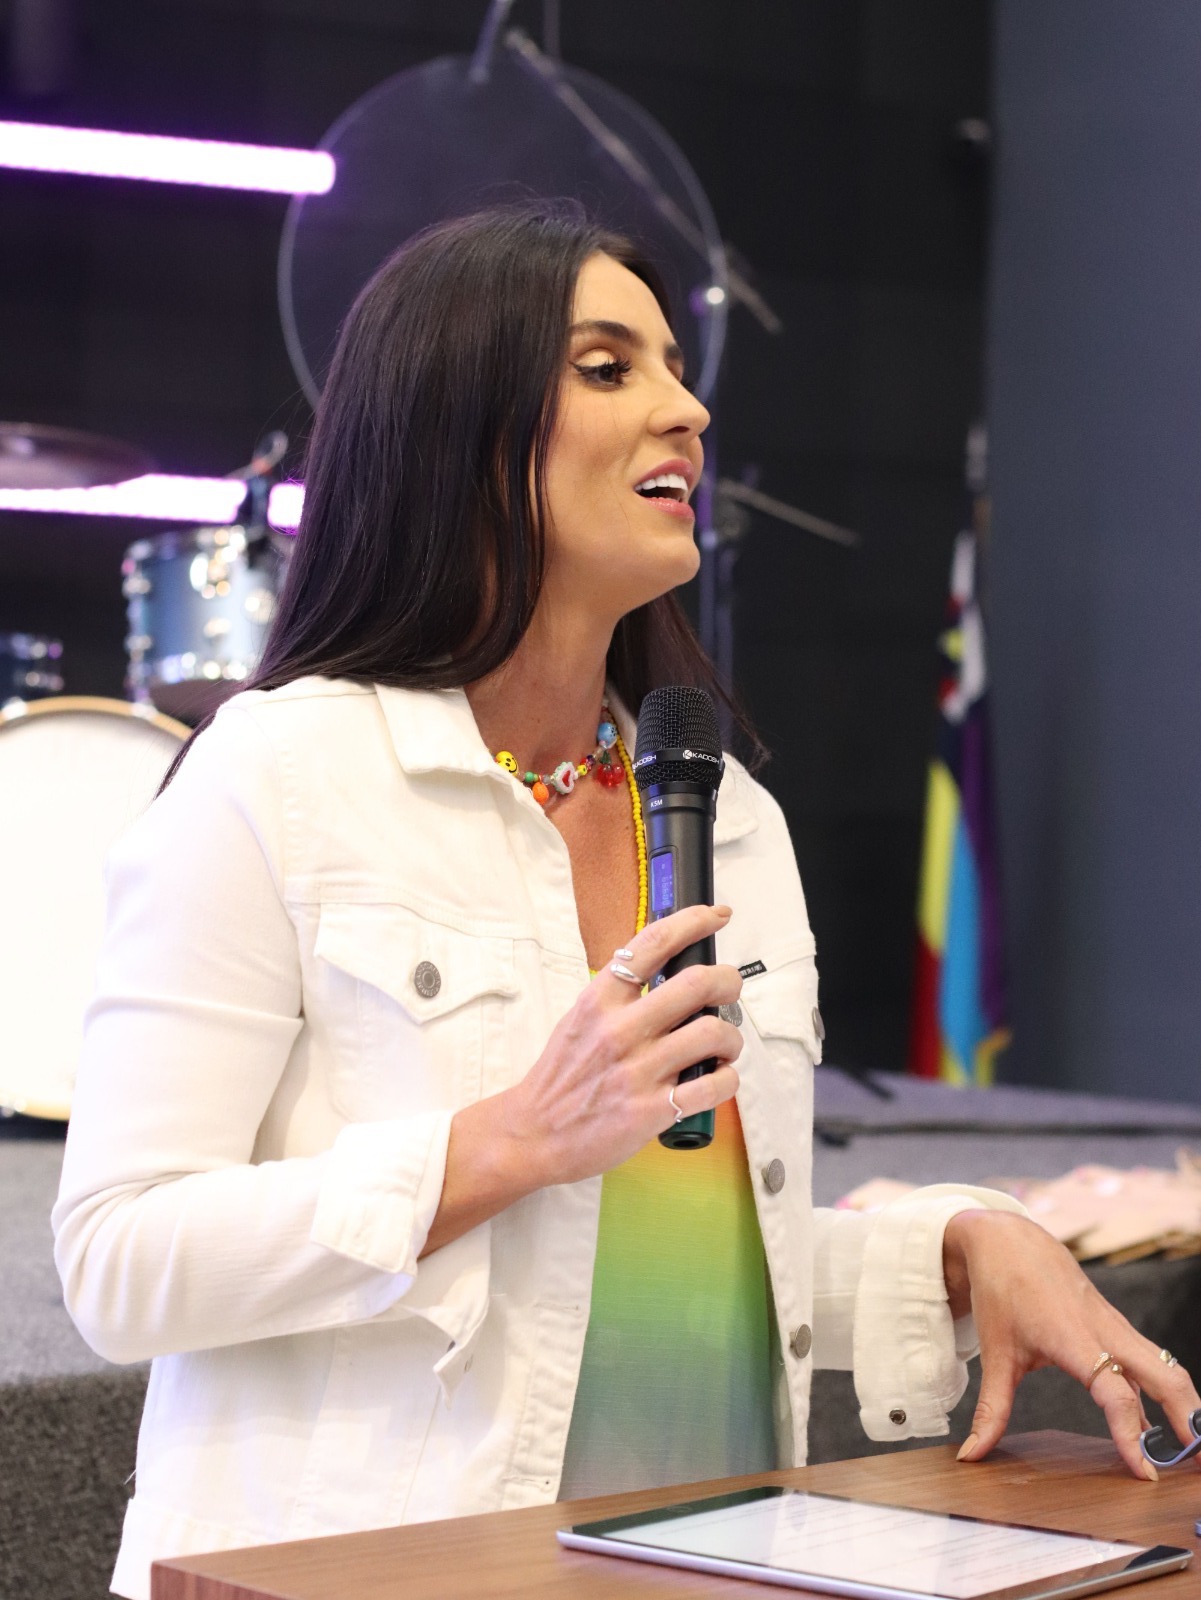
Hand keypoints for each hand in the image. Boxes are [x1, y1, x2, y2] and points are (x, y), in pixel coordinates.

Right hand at [501, 903, 743, 1188]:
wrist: (532, 1133)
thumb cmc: (560, 1076)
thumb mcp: (580, 1019)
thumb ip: (618, 995)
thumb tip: (667, 969)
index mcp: (600, 1000)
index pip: (653, 944)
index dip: (694, 922)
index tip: (717, 916)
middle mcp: (620, 1030)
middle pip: (697, 984)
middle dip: (728, 981)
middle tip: (729, 990)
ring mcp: (637, 1071)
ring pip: (712, 1034)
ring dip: (731, 1037)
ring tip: (725, 1045)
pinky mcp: (651, 1111)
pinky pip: (713, 1087)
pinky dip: (728, 1079)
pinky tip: (719, 1077)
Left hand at [945, 1209, 1200, 1480]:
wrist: (1008, 1239)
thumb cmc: (1001, 1291)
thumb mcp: (994, 1352)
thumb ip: (991, 1408)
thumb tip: (972, 1455)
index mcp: (1073, 1337)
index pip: (1114, 1392)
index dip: (1131, 1434)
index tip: (1144, 1473)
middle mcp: (1104, 1330)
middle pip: (1165, 1376)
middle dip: (1189, 1420)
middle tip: (1197, 1467)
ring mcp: (1115, 1326)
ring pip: (1165, 1366)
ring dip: (1186, 1406)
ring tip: (1193, 1450)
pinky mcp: (1116, 1327)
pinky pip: (1149, 1362)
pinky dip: (1163, 1393)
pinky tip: (1158, 1427)